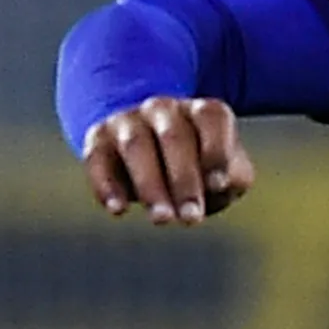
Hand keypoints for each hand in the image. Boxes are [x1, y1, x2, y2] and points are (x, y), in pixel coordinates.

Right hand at [81, 96, 254, 221]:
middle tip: (191, 219)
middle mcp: (164, 109)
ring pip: (136, 145)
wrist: (151, 154)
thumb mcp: (226, 176)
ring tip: (162, 219)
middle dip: (184, 180)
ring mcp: (128, 120)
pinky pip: (97, 158)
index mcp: (201, 112)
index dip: (217, 151)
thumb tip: (216, 185)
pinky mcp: (98, 139)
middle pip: (174, 137)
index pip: (212, 118)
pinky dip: (106, 184)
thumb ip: (231, 179)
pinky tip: (118, 210)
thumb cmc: (200, 170)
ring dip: (150, 185)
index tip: (220, 185)